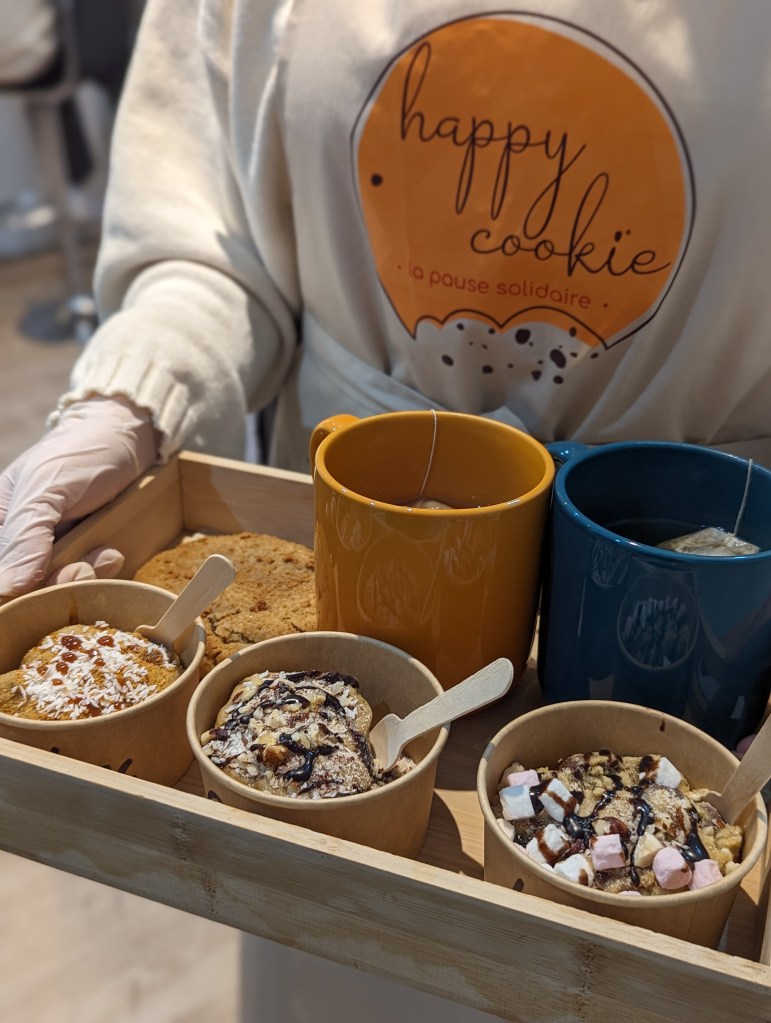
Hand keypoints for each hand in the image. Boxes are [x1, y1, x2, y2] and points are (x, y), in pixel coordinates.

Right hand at [0, 396, 158, 596]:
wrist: (130, 437)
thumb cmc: (80, 452)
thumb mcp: (47, 488)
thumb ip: (26, 535)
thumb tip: (8, 587)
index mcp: (0, 524)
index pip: (3, 574)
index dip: (16, 587)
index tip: (38, 583)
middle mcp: (22, 541)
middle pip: (28, 587)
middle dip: (58, 583)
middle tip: (82, 567)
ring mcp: (55, 549)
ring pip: (61, 586)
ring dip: (86, 576)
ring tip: (104, 554)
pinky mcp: (85, 552)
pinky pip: (89, 577)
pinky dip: (102, 570)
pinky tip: (113, 552)